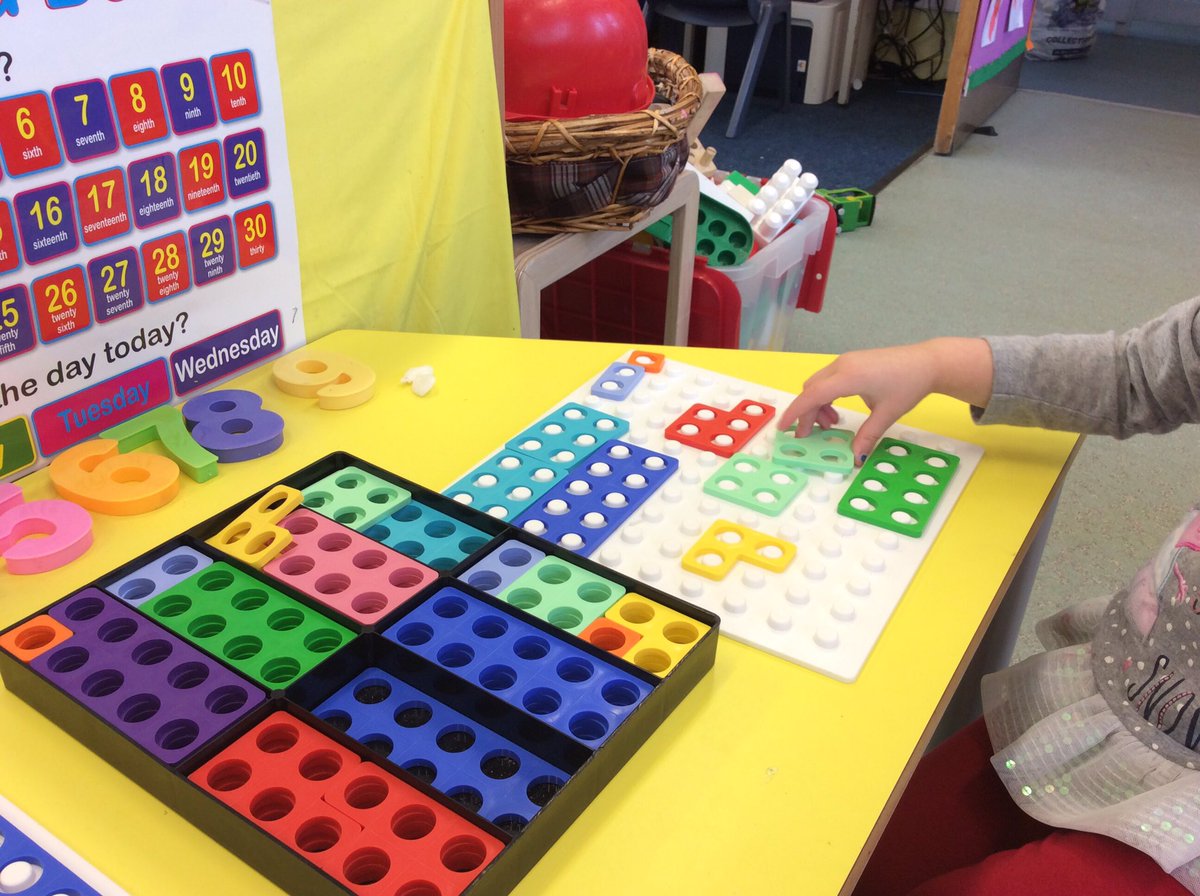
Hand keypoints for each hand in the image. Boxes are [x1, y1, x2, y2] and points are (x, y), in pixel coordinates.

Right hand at [777, 338, 993, 461]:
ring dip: (817, 405)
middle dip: (806, 414)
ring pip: (817, 384)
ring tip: (831, 424)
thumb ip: (867, 435)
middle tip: (810, 435)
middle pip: (810, 390)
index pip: (812, 395)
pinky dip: (826, 396)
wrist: (927, 362)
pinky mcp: (851, 362)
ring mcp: (846, 361)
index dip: (795, 412)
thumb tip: (855, 456)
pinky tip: (838, 411)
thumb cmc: (909, 383)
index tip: (784, 428)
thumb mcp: (887, 414)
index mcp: (849, 377)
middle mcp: (842, 365)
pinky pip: (828, 380)